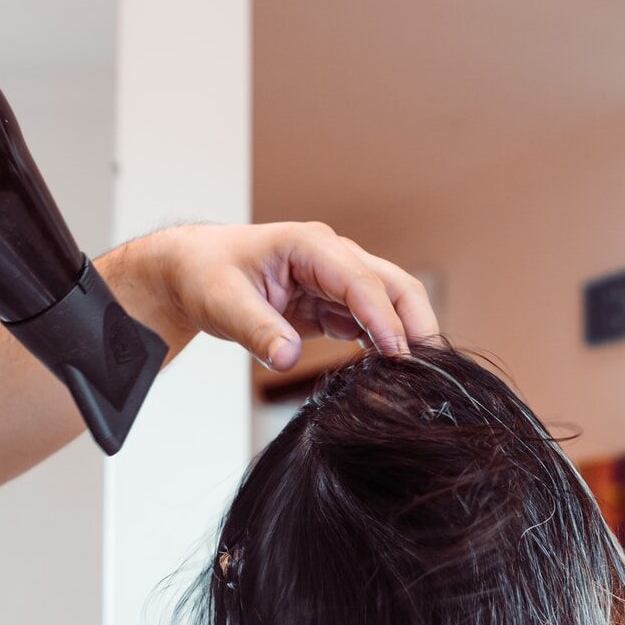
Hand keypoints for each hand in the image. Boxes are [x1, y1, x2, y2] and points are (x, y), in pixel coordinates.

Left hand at [138, 222, 438, 370]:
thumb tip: (286, 360)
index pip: (361, 281)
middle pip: (394, 285)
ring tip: (418, 379)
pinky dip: (385, 346)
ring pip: (391, 304)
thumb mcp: (224, 304)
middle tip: (432, 369)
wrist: (193, 271)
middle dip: (416, 323)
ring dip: (407, 337)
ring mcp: (338, 279)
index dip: (384, 318)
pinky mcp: (334, 303)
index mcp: (310, 245)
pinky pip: (371, 323)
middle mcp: (332, 257)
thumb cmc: (206, 275)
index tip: (399, 355)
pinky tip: (390, 374)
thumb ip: (257, 331)